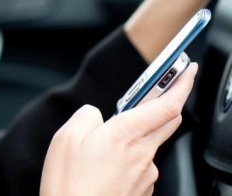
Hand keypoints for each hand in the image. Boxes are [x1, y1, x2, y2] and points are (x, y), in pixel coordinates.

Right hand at [40, 63, 197, 195]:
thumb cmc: (68, 185)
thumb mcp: (66, 137)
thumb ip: (86, 115)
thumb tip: (97, 114)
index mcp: (124, 136)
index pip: (166, 105)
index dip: (181, 84)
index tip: (187, 70)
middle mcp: (142, 155)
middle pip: (167, 121)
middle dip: (169, 101)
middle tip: (162, 88)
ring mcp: (146, 175)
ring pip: (149, 143)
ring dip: (136, 135)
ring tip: (102, 146)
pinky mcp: (142, 189)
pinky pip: (140, 163)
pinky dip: (128, 157)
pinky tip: (105, 165)